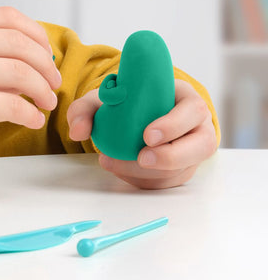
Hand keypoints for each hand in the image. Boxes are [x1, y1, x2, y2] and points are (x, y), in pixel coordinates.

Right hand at [0, 7, 61, 174]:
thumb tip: (21, 63)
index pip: (7, 16)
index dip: (36, 34)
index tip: (45, 54)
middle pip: (21, 43)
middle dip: (46, 64)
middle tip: (52, 83)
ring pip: (22, 72)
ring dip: (43, 90)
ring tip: (44, 103)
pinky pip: (13, 105)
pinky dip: (30, 114)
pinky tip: (31, 120)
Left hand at [67, 79, 217, 188]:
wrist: (130, 113)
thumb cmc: (126, 100)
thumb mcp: (104, 97)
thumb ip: (85, 109)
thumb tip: (77, 131)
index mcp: (185, 98)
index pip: (193, 109)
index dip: (174, 124)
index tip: (147, 135)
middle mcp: (197, 125)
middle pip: (202, 145)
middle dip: (172, 156)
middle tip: (141, 158)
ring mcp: (193, 149)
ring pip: (185, 168)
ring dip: (151, 173)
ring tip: (115, 164)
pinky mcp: (184, 169)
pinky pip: (171, 182)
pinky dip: (146, 181)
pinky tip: (120, 171)